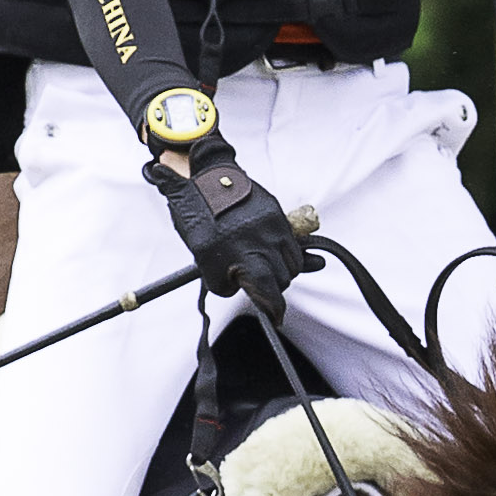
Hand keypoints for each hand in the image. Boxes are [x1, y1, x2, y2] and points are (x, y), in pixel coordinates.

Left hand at [148, 138, 317, 327]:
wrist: (209, 177)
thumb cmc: (200, 218)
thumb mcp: (201, 255)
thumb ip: (221, 280)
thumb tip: (244, 290)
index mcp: (228, 252)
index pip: (265, 289)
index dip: (273, 308)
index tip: (275, 317)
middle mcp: (253, 239)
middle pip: (280, 281)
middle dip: (272, 290)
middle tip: (261, 288)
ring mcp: (268, 227)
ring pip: (292, 265)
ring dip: (283, 273)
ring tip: (266, 268)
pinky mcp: (278, 216)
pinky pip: (294, 244)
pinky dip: (289, 255)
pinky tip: (276, 254)